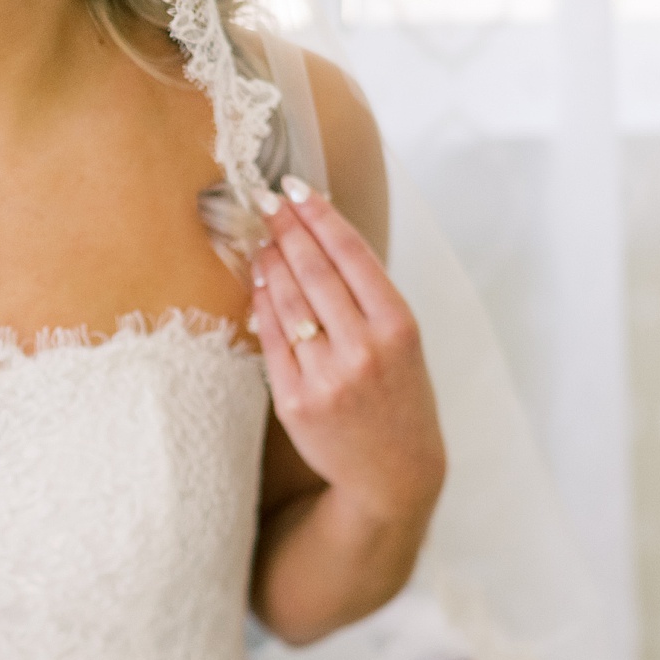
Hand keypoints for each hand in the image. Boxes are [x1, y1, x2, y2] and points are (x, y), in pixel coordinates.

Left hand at [249, 177, 444, 528]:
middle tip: (266, 200)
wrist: (395, 472)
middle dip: (286, 227)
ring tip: (261, 236)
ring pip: (287, 301)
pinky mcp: (295, 401)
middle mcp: (364, 349)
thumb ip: (368, 295)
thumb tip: (321, 235)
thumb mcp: (403, 341)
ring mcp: (327, 377)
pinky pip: (270, 340)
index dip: (319, 215)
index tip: (296, 187)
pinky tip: (257, 280)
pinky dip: (261, 303)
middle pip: (314, 270)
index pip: (351, 254)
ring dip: (269, 260)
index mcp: (399, 326)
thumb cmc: (400, 397)